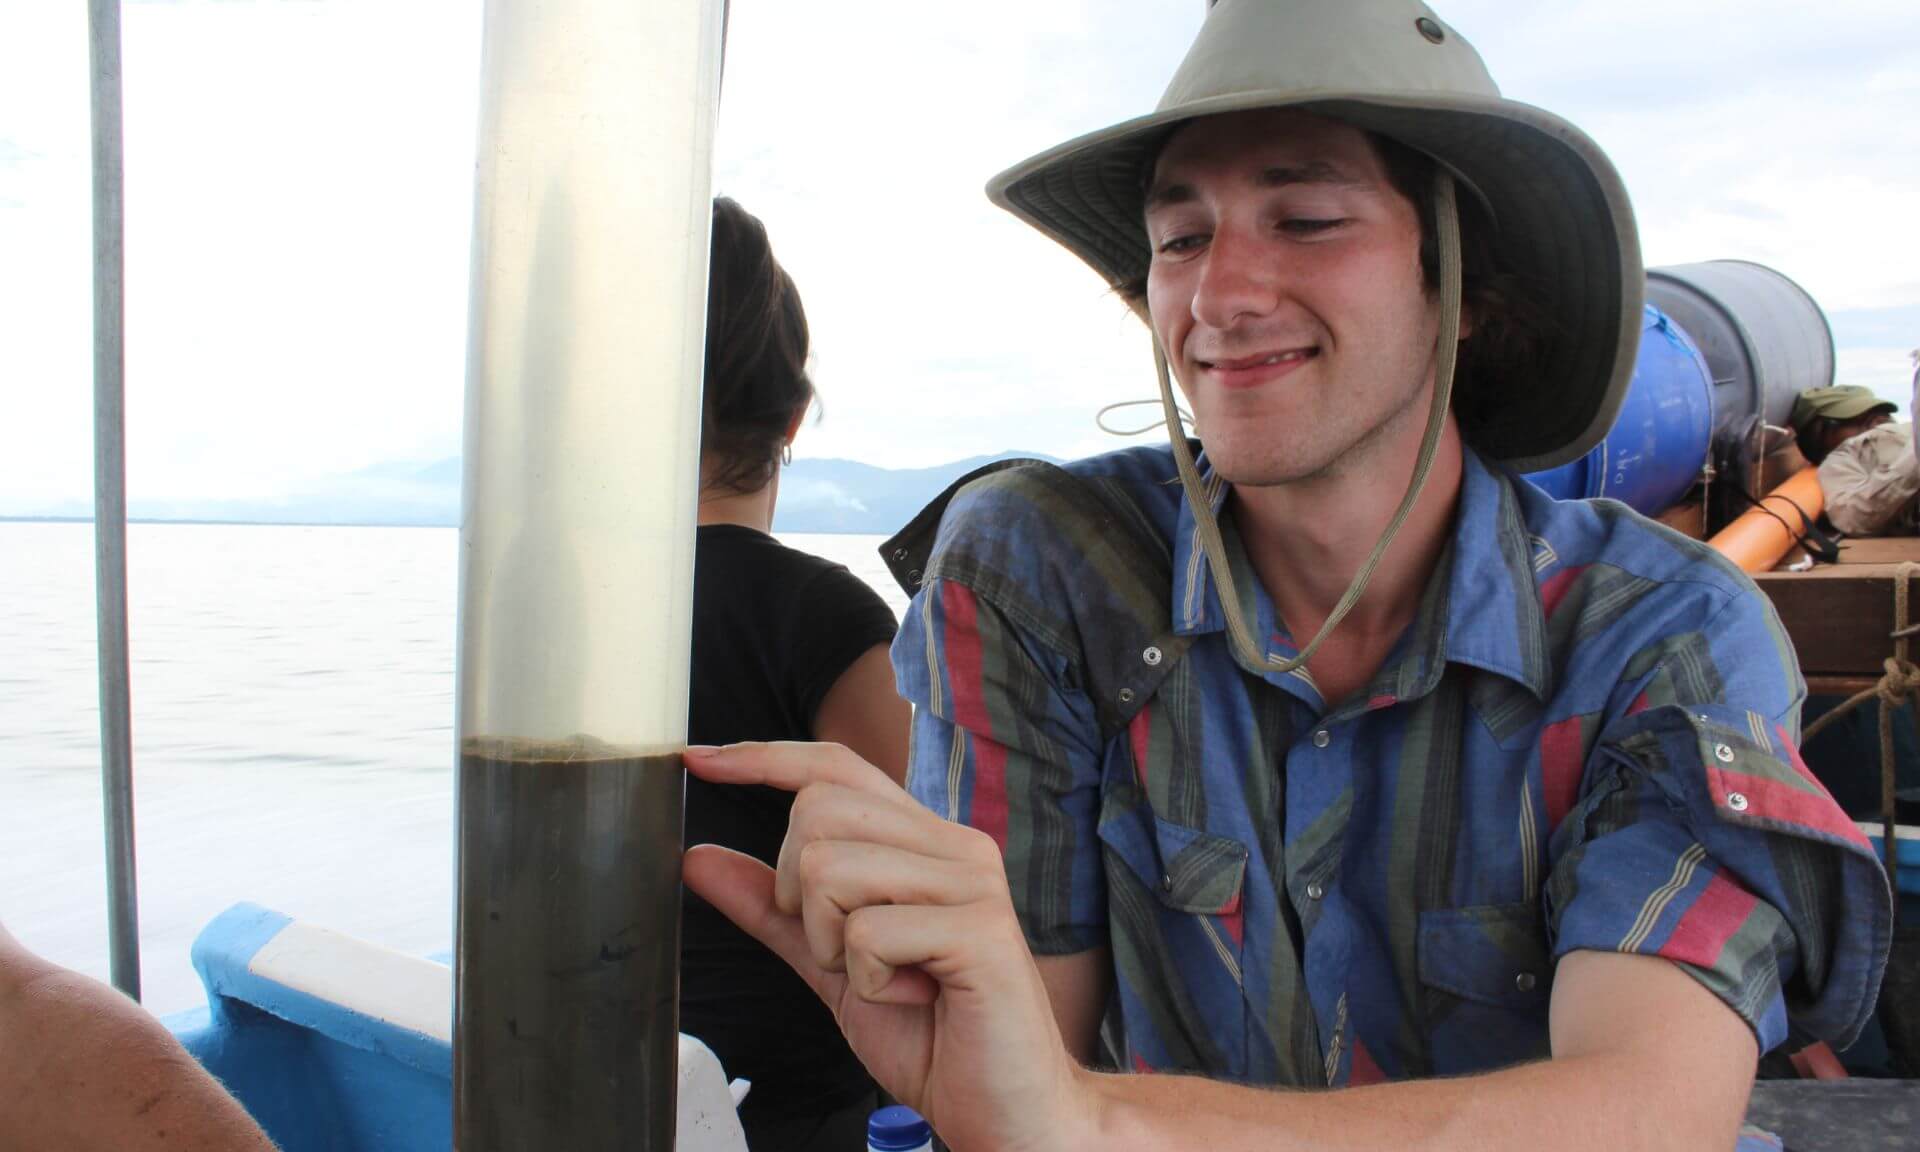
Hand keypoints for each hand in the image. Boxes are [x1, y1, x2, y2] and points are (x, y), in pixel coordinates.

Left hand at [682, 742, 1093, 1151]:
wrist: (1005, 1106)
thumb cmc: (932, 1033)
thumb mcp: (829, 964)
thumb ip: (771, 910)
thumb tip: (699, 858)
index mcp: (923, 841)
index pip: (836, 768)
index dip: (764, 758)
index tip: (700, 762)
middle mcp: (953, 844)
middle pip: (817, 812)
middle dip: (797, 895)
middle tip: (846, 953)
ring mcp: (971, 881)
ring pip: (830, 869)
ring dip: (832, 946)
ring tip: (886, 978)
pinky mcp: (980, 928)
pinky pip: (867, 933)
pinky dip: (868, 981)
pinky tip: (913, 997)